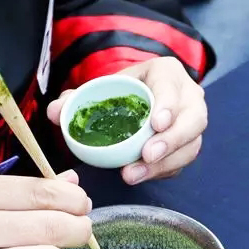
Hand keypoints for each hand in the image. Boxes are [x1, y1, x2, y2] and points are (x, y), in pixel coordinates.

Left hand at [47, 57, 206, 184]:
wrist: (136, 100)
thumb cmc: (120, 92)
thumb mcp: (100, 88)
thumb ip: (76, 99)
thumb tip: (55, 112)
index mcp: (166, 73)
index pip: (171, 86)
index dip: (168, 105)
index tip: (155, 123)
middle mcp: (187, 96)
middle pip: (193, 119)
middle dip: (172, 139)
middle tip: (147, 155)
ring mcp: (191, 122)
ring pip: (191, 145)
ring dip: (164, 163)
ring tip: (134, 174)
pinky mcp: (188, 145)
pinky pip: (182, 162)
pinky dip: (161, 171)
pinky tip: (140, 175)